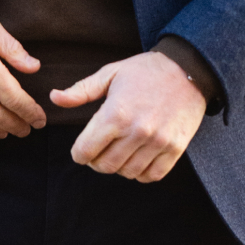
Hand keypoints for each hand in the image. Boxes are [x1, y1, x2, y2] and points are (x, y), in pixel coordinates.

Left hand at [51, 51, 205, 182]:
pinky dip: (142, 172)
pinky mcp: (176, 148)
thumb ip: (82, 90)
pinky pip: (151, 176)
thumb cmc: (147, 70)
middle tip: (102, 148)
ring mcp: (158, 141)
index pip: (84, 152)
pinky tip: (140, 156)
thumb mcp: (112, 73)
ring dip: (120, 165)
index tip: (84, 147)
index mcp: (116, 113)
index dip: (79, 152)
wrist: (190, 68)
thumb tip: (54, 98)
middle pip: (104, 166)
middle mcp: (137, 130)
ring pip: (126, 172)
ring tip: (122, 149)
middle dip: (97, 160)